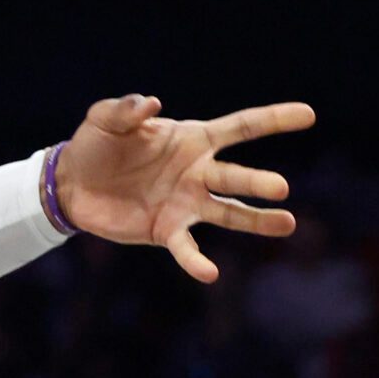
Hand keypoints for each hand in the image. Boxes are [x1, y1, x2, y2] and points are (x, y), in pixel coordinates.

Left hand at [55, 95, 317, 282]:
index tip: (308, 114)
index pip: (240, 127)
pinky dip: (196, 261)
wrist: (70, 182)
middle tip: (281, 188)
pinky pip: (186, 248)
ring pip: (229, 212)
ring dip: (255, 220)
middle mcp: (198, 172)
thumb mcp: (106, 119)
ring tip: (286, 224)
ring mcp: (186, 202)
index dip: (273, 119)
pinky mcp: (165, 229)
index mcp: (192, 139)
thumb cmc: (97, 144)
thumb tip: (151, 103)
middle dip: (258, 182)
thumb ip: (127, 109)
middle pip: (236, 175)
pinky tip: (210, 274)